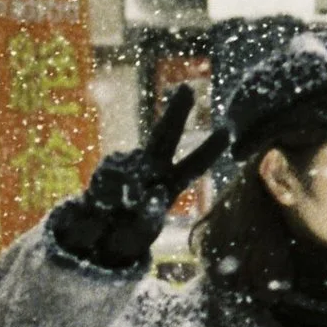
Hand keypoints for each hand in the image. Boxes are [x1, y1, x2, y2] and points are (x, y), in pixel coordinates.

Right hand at [46, 86, 228, 272]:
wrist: (98, 237)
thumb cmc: (129, 233)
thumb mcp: (144, 232)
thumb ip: (150, 216)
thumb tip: (152, 192)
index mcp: (171, 182)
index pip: (194, 165)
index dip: (210, 148)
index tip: (228, 129)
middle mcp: (151, 167)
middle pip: (165, 136)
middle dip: (175, 112)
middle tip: (185, 88)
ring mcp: (127, 164)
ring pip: (129, 169)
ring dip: (125, 190)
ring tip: (121, 210)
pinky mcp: (105, 169)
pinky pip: (107, 179)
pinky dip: (107, 194)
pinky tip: (105, 204)